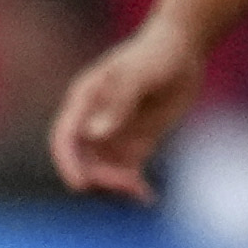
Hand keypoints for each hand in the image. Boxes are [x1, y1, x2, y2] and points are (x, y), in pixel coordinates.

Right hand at [48, 19, 206, 202]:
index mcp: (84, 100)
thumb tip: (95, 135)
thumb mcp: (139, 74)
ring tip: (141, 191)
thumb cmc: (157, 54)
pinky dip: (132, 188)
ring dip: (116, 186)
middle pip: (83, 161)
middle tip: (129, 184)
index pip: (64, 137)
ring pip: (103, 172)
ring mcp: (113, 134)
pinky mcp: (134, 145)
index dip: (67, 162)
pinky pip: (126, 173)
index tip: (80, 185)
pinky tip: (146, 196)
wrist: (182, 50)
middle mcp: (93, 120)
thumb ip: (119, 102)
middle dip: (100, 178)